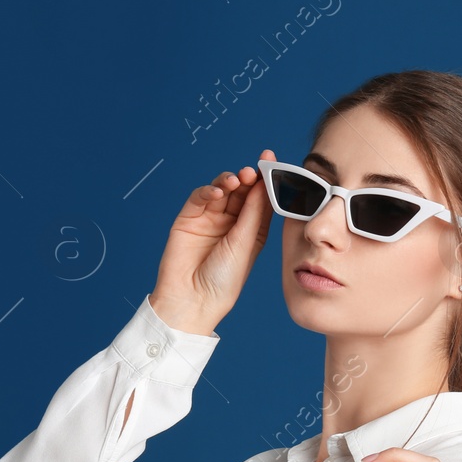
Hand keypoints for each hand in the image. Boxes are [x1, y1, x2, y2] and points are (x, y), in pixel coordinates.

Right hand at [151, 150, 275, 333]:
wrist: (192, 299)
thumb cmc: (223, 280)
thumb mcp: (245, 243)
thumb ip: (253, 212)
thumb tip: (263, 183)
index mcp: (252, 232)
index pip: (261, 200)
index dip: (266, 181)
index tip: (272, 161)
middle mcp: (232, 223)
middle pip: (242, 191)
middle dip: (248, 178)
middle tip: (252, 171)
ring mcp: (210, 219)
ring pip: (222, 190)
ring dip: (229, 181)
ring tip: (236, 181)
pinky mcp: (189, 218)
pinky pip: (200, 197)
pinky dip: (208, 190)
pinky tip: (217, 192)